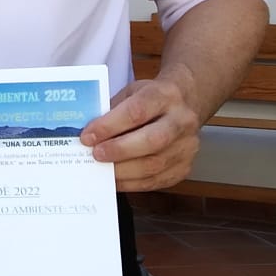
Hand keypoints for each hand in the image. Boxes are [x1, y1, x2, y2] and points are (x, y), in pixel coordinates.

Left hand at [79, 74, 201, 192]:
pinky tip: (116, 179)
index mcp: (165, 95)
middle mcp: (182, 120)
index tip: (88, 136)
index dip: (110, 126)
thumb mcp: (132, 93)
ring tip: (102, 168)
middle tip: (95, 154)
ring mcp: (187, 146)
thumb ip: (112, 111)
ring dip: (123, 171)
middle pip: (151, 140)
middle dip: (118, 150)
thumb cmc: (152, 99)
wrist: (185, 103)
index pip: (137, 111)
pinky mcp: (185, 166)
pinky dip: (132, 183)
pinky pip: (157, 180)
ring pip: (155, 165)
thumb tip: (88, 135)